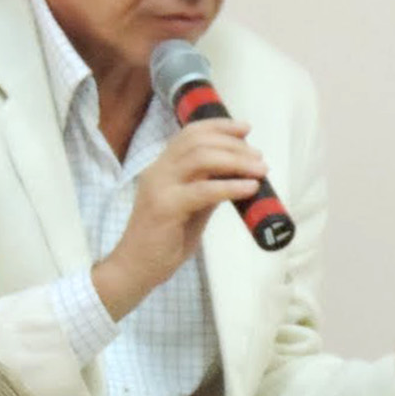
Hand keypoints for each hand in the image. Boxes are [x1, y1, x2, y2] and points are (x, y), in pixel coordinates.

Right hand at [92, 118, 267, 320]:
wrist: (135, 269)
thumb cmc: (163, 241)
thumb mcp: (190, 208)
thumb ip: (207, 188)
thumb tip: (237, 174)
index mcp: (162, 167)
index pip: (190, 133)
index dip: (219, 126)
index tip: (246, 128)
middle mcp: (158, 170)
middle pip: (198, 141)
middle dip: (234, 144)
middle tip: (259, 157)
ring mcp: (160, 187)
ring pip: (201, 158)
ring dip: (236, 161)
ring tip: (260, 170)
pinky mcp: (166, 208)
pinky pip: (203, 190)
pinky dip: (230, 186)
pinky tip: (249, 189)